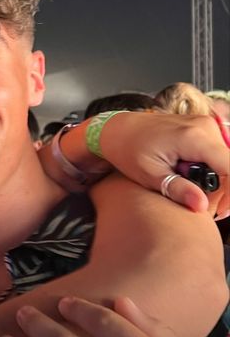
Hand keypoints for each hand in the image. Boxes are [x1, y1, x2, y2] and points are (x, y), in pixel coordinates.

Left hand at [98, 112, 228, 217]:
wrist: (116, 129)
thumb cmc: (128, 150)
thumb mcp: (150, 175)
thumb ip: (178, 190)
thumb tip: (201, 206)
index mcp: (194, 137)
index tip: (219, 212)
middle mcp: (204, 126)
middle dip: (223, 191)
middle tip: (204, 208)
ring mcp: (204, 124)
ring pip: (226, 161)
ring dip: (218, 181)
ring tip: (195, 195)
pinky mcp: (201, 127)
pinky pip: (217, 152)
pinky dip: (212, 169)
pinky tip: (194, 181)